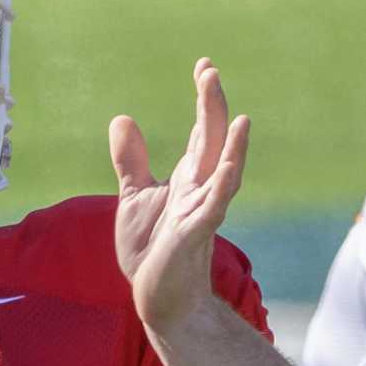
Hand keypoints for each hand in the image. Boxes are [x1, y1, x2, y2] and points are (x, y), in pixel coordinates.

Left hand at [109, 58, 250, 332]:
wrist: (158, 299)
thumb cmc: (152, 251)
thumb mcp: (134, 198)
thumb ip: (131, 161)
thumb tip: (123, 118)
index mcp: (189, 179)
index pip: (202, 132)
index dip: (204, 101)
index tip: (204, 66)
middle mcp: (201, 190)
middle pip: (212, 142)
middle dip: (212, 108)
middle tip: (209, 72)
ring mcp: (201, 212)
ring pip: (223, 173)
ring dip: (231, 146)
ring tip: (241, 117)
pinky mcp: (195, 235)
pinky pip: (214, 208)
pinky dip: (224, 185)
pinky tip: (231, 166)